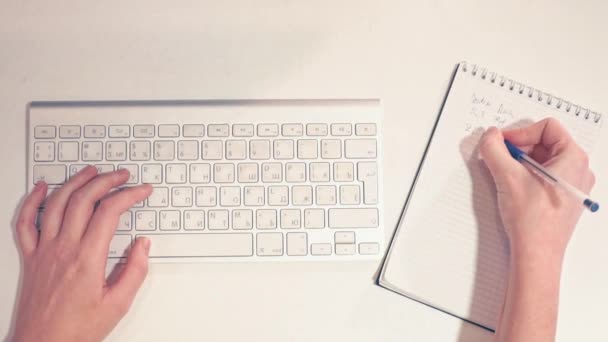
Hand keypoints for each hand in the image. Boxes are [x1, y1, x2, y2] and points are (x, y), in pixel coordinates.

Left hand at [12, 167, 151, 341]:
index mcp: (87, 259)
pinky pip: (25, 222)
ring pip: (57, 203)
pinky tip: (42, 188)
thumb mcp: (117, 305)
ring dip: (76, 182)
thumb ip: (135, 272)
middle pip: (84, 200)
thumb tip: (143, 246)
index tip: (142, 191)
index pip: (109, 212)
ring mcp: (43, 250)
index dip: (129, 195)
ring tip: (92, 172)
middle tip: (123, 176)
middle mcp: (63, 249)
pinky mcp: (30, 257)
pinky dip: (33, 200)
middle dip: (107, 181)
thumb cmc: (75, 330)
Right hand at [479, 118, 594, 257]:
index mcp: (574, 159)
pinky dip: (526, 175)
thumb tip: (490, 136)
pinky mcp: (563, 198)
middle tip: (501, 159)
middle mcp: (578, 170)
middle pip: (545, 142)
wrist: (536, 253)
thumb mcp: (507, 176)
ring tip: (507, 176)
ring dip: (521, 162)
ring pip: (543, 159)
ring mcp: (572, 185)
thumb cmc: (533, 220)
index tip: (503, 143)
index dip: (521, 132)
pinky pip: (544, 175)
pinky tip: (514, 188)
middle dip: (520, 148)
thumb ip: (494, 149)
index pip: (547, 127)